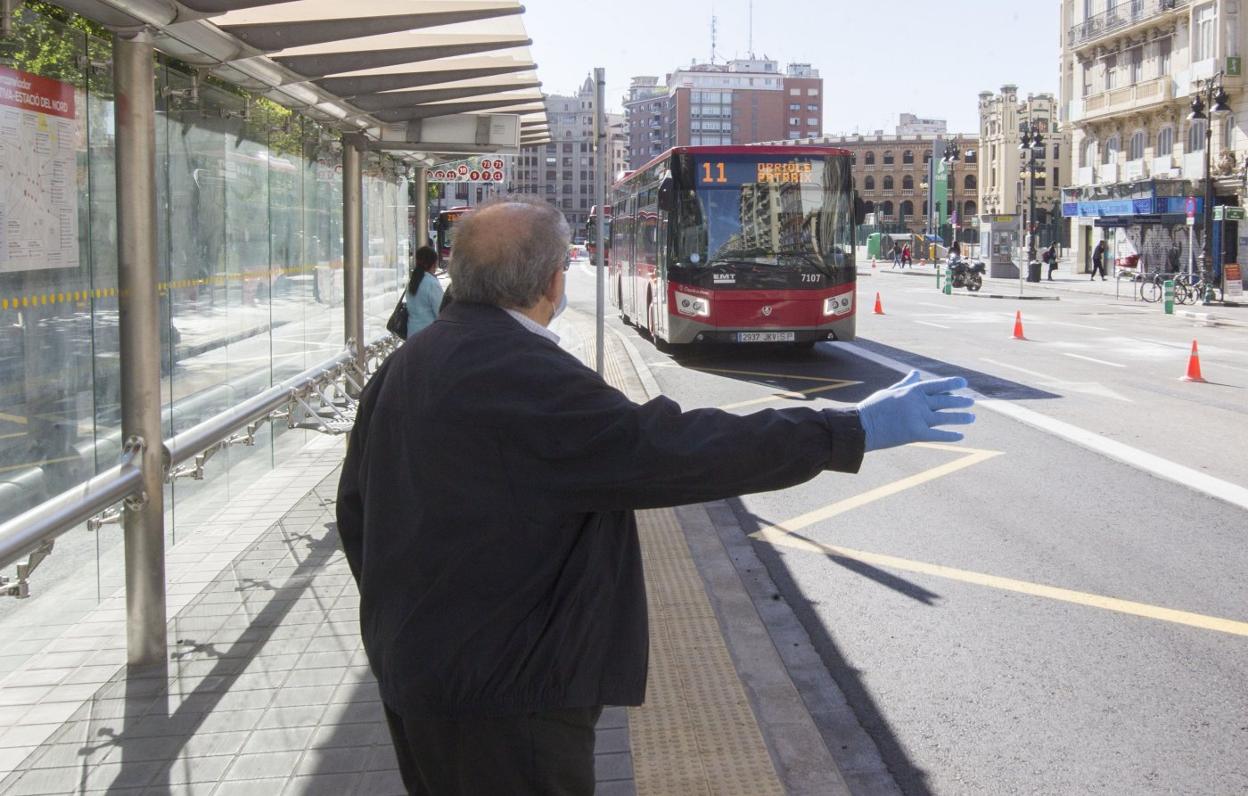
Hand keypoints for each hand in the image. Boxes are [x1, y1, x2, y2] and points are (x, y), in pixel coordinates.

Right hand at [856, 371, 975, 451]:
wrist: (862, 426)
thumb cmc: (874, 407)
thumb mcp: (891, 391)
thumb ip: (907, 383)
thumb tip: (917, 373)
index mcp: (912, 390)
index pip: (938, 384)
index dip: (953, 383)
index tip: (964, 382)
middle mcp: (918, 403)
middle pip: (946, 401)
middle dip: (961, 401)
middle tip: (971, 402)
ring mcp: (918, 418)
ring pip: (946, 417)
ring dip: (961, 418)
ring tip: (972, 418)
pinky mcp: (916, 434)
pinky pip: (939, 434)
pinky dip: (951, 436)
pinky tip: (961, 436)